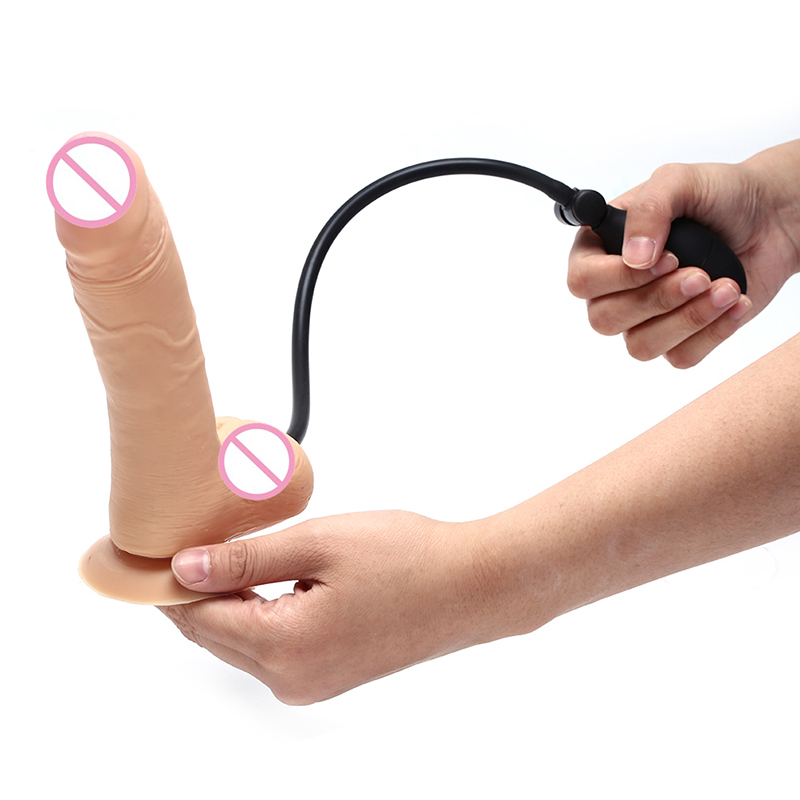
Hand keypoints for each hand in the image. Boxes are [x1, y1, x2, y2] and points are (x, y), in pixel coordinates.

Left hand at [159, 511, 533, 704]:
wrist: (471, 586)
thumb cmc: (408, 558)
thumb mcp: (319, 544)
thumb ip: (245, 559)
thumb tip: (184, 568)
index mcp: (284, 647)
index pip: (197, 619)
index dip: (169, 584)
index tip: (153, 551)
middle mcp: (291, 679)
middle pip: (214, 635)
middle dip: (193, 592)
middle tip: (188, 542)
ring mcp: (311, 684)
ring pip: (240, 642)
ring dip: (225, 602)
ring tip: (225, 554)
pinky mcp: (328, 675)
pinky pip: (270, 648)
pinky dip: (255, 615)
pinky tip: (263, 580)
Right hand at [567, 142, 799, 366]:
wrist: (771, 218)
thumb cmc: (719, 195)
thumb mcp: (680, 180)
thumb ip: (649, 209)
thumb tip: (634, 259)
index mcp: (600, 249)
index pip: (582, 281)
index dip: (616, 277)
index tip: (663, 260)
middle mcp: (614, 288)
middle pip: (604, 319)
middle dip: (657, 299)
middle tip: (699, 275)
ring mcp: (644, 318)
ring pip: (640, 346)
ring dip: (687, 319)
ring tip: (724, 287)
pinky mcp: (678, 339)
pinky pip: (680, 357)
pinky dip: (712, 332)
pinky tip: (733, 301)